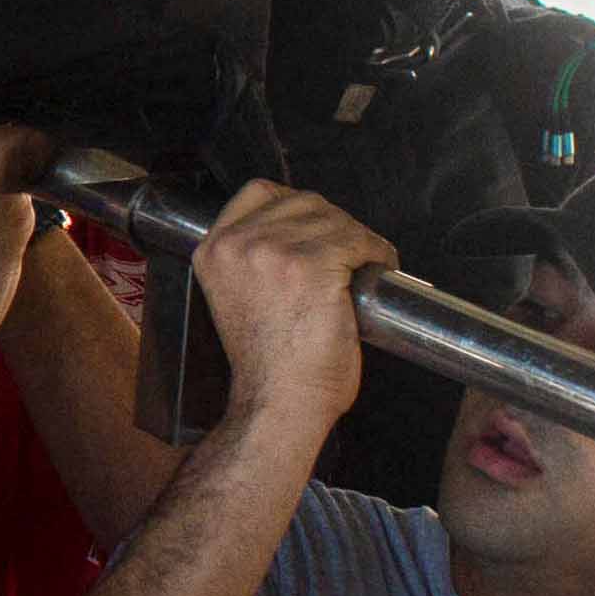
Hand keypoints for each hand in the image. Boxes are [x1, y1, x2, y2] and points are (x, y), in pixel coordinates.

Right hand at [191, 179, 388, 419]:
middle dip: (335, 224)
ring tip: (370, 263)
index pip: (258, 192)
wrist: (280, 403)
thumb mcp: (239, 296)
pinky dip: (377, 253)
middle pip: (303, 202)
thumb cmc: (268, 365)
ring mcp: (273, 252)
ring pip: (335, 220)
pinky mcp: (312, 266)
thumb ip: (255, 258)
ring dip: (360, 239)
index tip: (317, 227)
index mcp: (213, 250)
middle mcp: (238, 244)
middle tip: (354, 252)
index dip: (296, 206)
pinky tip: (381, 269)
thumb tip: (304, 233)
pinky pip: (358, 241)